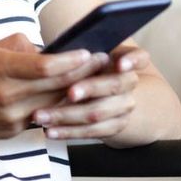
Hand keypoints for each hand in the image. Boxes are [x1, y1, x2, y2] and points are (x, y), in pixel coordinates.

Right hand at [0, 33, 109, 146]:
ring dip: (77, 92)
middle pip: (56, 85)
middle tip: (103, 63)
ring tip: (95, 81)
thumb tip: (42, 48)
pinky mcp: (13, 131)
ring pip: (55, 103)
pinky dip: (58, 106)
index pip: (45, 65)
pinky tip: (71, 98)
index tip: (89, 52)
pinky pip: (43, 115)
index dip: (72, 60)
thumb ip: (14, 47)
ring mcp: (11, 115)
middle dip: (84, 73)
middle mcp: (7, 93)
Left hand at [31, 46, 147, 140]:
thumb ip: (70, 51)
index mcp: (122, 59)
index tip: (119, 64)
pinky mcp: (114, 126)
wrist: (102, 94)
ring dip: (68, 115)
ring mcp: (124, 106)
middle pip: (116, 85)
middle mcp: (128, 82)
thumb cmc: (78, 67)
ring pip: (99, 112)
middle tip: (69, 92)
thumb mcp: (77, 55)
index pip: (139, 57)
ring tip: (41, 116)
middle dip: (91, 88)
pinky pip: (93, 132)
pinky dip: (69, 132)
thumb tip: (50, 49)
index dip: (132, 60)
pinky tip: (49, 131)